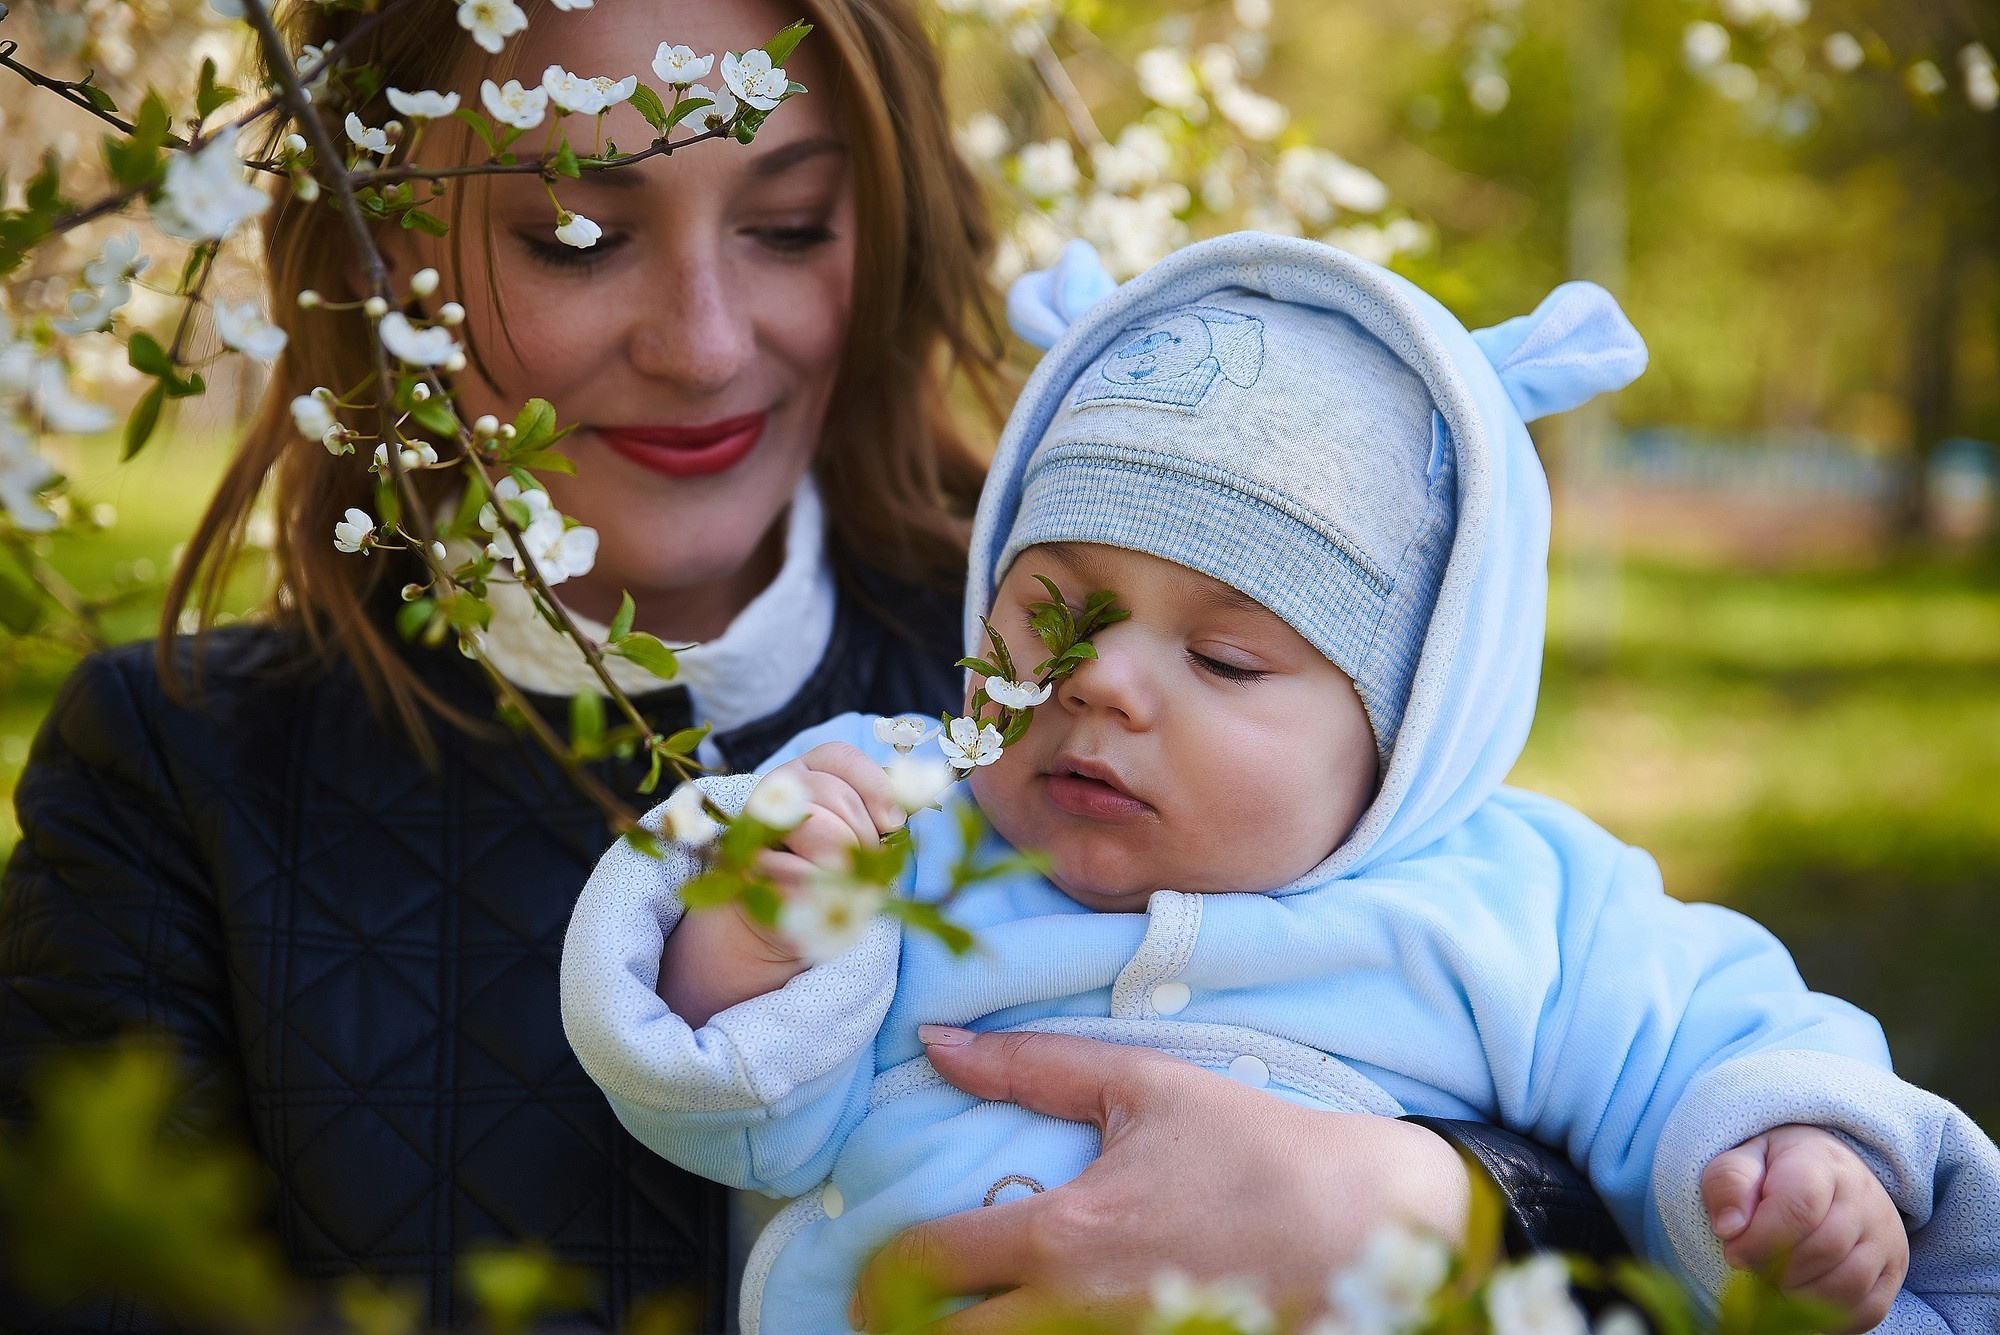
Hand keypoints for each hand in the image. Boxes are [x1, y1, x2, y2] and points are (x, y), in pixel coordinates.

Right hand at [659, 744, 902, 1025]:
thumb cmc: (828, 869)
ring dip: (844, 864)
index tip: (894, 821)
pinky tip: (817, 897)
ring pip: (822, 830)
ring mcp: (754, 828)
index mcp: (803, 774)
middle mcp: (774, 792)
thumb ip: (875, 810)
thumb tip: (904, 807)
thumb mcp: (855, 833)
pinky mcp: (746, 869)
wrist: (780, 919)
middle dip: (863, 836)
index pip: (840, 758)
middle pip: (836, 796)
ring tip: (839, 880)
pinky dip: (819, 890)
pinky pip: (799, 873)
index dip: (874, 785)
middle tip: (861, 864)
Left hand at [850, 1029, 1470, 1331]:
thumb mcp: (1142, 1085)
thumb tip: (936, 1042)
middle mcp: (1072, 1313)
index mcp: (1061, 1235)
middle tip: (906, 1307)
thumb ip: (1029, 1066)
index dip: (881, 1267)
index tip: (876, 1264)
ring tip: (965, 1318)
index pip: (922, 1265)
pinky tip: (1032, 1326)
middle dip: (908, 1325)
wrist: (1367, 1223)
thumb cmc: (1252, 1145)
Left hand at [1702, 1124, 1907, 1330]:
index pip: (1800, 1207)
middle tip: (1754, 1267)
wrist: (1825, 1169)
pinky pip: (1869, 1310)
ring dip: (1802, 1295)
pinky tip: (1803, 1298)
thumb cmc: (1773, 1168)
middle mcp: (1865, 1199)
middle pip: (1824, 1250)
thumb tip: (1730, 1229)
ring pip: (1849, 1285)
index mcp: (1822, 1163)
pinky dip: (1830, 1319)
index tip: (1734, 1252)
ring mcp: (1885, 1236)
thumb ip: (1729, 1183)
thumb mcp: (1742, 1159)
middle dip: (1777, 1270)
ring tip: (1776, 1281)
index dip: (1761, 1240)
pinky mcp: (1894, 1269)